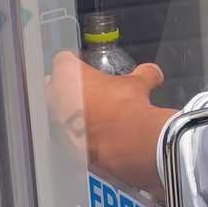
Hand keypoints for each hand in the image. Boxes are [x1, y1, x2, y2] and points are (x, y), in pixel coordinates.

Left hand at [44, 51, 178, 192]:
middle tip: (87, 94)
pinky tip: (91, 138)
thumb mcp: (138, 84)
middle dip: (66, 90)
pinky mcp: (60, 146)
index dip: (75, 63)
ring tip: (90, 119)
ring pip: (55, 114)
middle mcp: (53, 96)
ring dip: (68, 115)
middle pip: (53, 88)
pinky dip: (74, 137)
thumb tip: (154, 73)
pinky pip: (63, 137)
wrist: (130, 143)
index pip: (63, 60)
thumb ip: (144, 75)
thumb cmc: (127, 105)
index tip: (85, 69)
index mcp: (66, 73)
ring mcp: (54, 122)